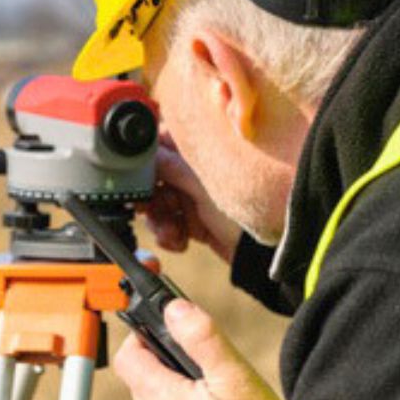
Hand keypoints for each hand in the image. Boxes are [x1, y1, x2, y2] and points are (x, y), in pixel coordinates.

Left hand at [114, 299, 287, 399]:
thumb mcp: (234, 375)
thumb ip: (201, 337)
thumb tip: (174, 309)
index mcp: (162, 399)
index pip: (128, 357)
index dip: (141, 337)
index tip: (165, 332)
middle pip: (142, 380)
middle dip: (164, 364)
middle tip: (199, 364)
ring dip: (175, 394)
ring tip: (212, 394)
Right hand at [143, 134, 240, 262]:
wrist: (261, 254)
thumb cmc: (244, 213)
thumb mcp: (201, 186)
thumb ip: (170, 167)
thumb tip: (143, 151)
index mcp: (200, 152)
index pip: (161, 145)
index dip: (146, 161)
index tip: (138, 177)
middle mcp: (195, 172)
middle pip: (154, 178)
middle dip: (149, 198)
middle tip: (148, 208)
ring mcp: (194, 197)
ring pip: (158, 204)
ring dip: (158, 220)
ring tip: (171, 231)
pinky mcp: (194, 221)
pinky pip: (168, 224)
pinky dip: (169, 234)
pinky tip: (180, 240)